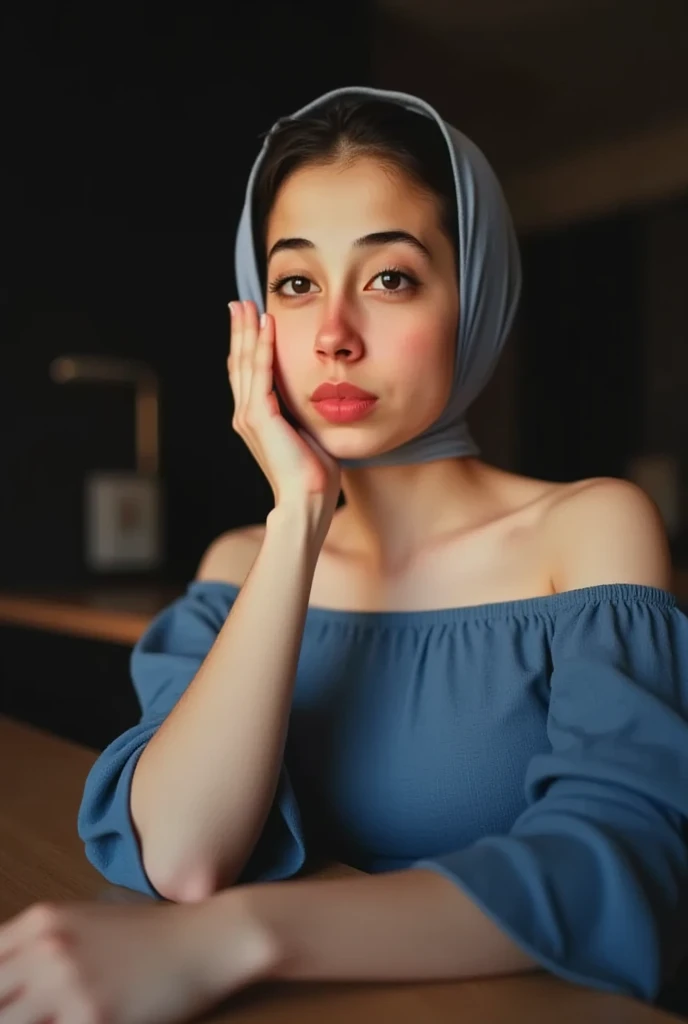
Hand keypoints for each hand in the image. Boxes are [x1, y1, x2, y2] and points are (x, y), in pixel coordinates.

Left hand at [0, 894, 273, 1023]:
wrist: (205, 939)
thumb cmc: (149, 935)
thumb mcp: (84, 924)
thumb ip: (38, 947)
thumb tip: (8, 981)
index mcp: (42, 921)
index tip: (8, 1000)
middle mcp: (48, 948)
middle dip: (5, 1009)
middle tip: (27, 1014)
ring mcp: (68, 984)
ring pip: (11, 1021)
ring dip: (25, 1023)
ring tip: (52, 1019)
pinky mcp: (91, 1018)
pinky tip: (76, 1023)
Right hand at [228, 300, 340, 512]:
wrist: (307, 500)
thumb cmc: (313, 474)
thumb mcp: (308, 434)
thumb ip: (303, 414)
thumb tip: (317, 400)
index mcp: (256, 420)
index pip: (247, 374)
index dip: (246, 346)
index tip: (249, 320)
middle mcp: (246, 415)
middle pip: (239, 363)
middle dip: (239, 331)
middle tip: (238, 303)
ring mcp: (250, 415)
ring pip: (245, 362)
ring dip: (247, 331)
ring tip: (247, 306)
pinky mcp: (259, 416)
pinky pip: (260, 372)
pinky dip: (262, 346)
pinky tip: (266, 325)